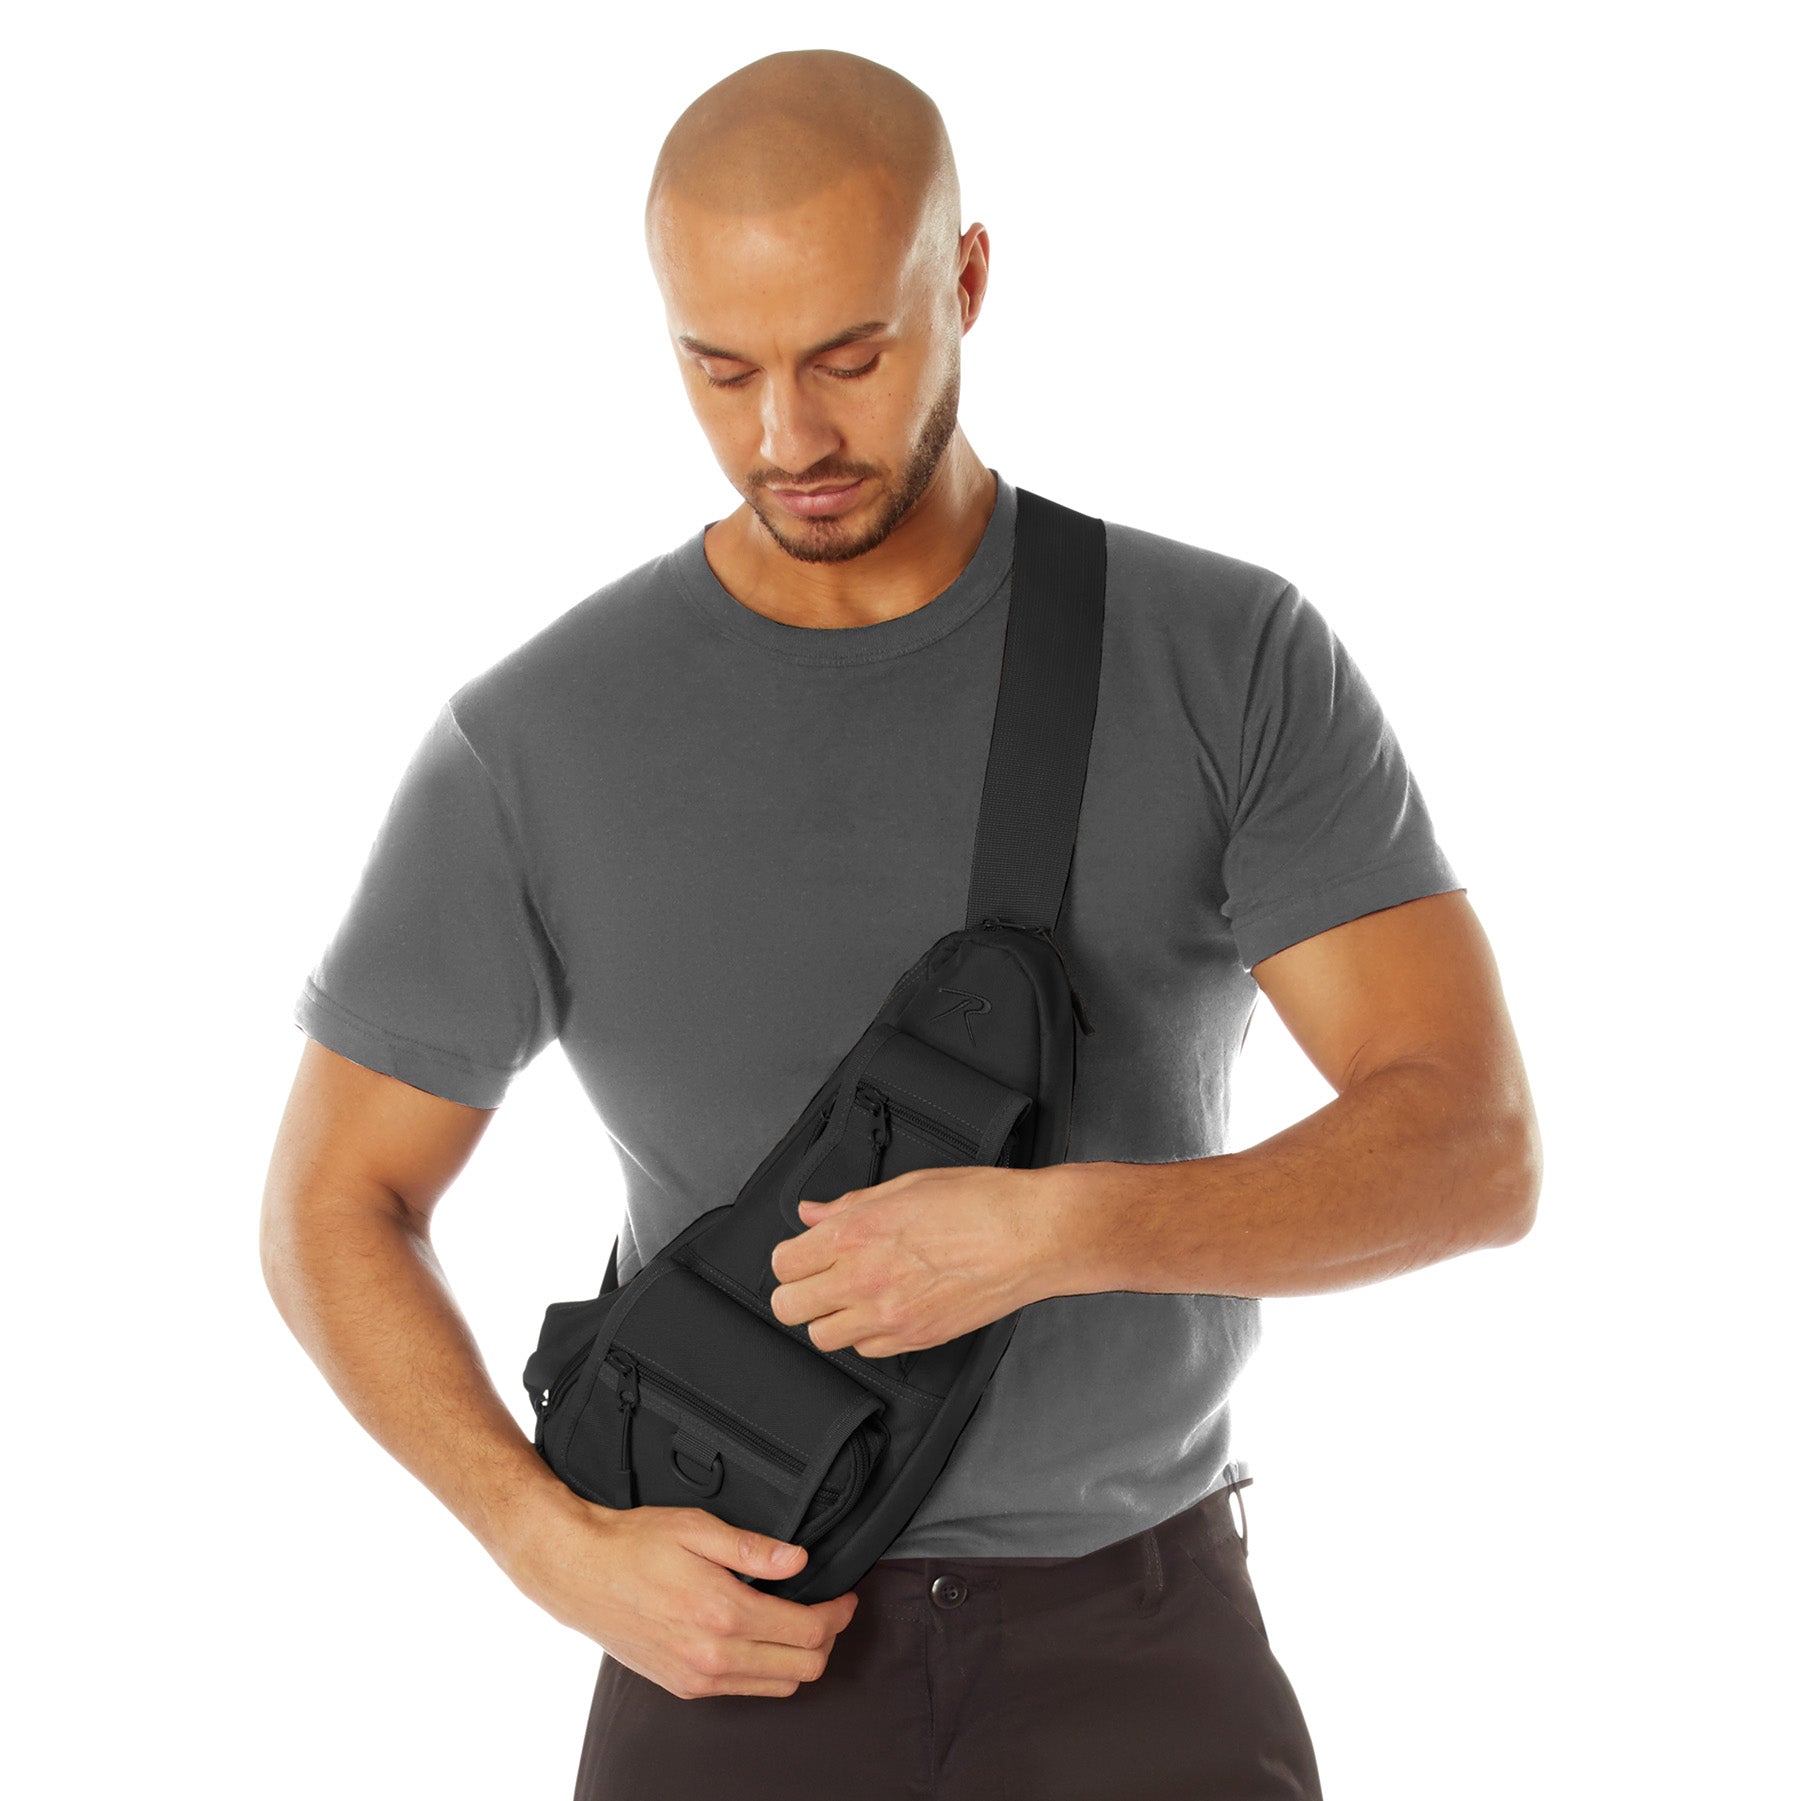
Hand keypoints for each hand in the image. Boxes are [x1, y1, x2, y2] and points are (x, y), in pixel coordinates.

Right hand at [502, 1487, 858, 1699]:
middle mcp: (712, 1656)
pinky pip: (744, 1690)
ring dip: (800, 1659)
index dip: (838, 1614)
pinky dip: (766, 1671)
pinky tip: (762, 1638)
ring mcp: (696, 1677)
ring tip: (802, 1623)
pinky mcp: (682, 1686)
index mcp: (722, 1613)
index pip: (807, 1631)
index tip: (845, 1596)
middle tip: (831, 1610)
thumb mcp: (696, 1528)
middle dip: (828, 1639)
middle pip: (802, 1669)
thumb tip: (798, 1561)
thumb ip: (752, 1548)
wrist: (578, 1572)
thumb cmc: (632, 1545)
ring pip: (777, 1687)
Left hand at [769, 1164, 1054, 1357]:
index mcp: (856, 1233)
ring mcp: (889, 1315)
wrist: (1031, 1236)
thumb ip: (850, 1204)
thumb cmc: (980, 1202)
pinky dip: (867, 1335)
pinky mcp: (916, 1338)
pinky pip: (866, 1350)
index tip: (801, 1254)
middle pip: (789, 1308)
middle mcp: (864, 1279)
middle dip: (796, 1292)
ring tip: (850, 1297)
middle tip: (815, 1279)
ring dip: (828, 1318)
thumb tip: (814, 1213)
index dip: (789, 1257)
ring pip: (822, 1337)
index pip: (784, 1263)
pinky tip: (884, 1310)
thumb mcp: (906, 1185)